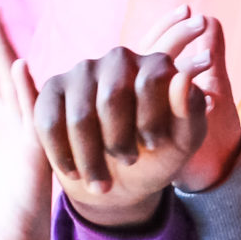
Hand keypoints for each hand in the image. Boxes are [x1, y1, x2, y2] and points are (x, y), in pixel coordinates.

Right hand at [35, 7, 240, 228]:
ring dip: (91, 159)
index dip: (152, 121)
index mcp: (156, 64)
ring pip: (80, 116)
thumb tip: (182, 78)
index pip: (150, 81)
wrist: (120, 181)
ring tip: (102, 181)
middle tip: (128, 161)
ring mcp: (82, 70)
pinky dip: (63, 156)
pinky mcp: (52, 89)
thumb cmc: (158, 157)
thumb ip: (191, 113)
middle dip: (119, 141)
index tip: (156, 145)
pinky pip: (49, 123)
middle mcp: (118, 58)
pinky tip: (76, 173)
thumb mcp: (183, 143)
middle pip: (112, 98)